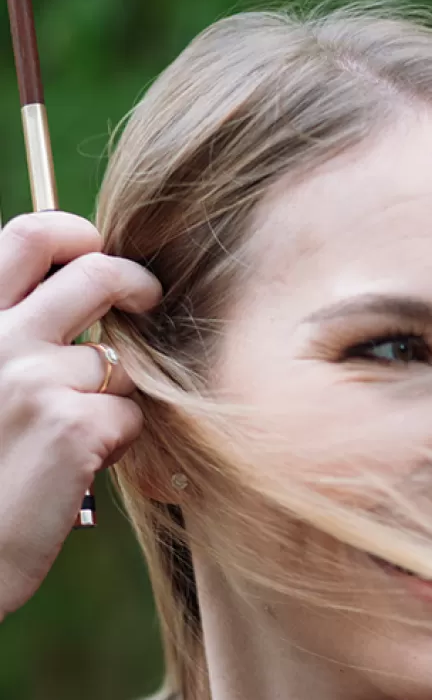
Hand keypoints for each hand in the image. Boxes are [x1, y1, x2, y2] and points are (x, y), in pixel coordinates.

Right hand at [0, 211, 161, 618]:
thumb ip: (9, 340)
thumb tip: (76, 302)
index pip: (28, 236)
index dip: (76, 234)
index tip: (97, 249)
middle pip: (98, 275)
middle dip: (138, 282)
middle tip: (150, 298)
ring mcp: (34, 378)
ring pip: (122, 361)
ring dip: (118, 393)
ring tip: (85, 431)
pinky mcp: (71, 426)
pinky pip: (132, 414)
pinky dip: (120, 440)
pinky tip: (85, 465)